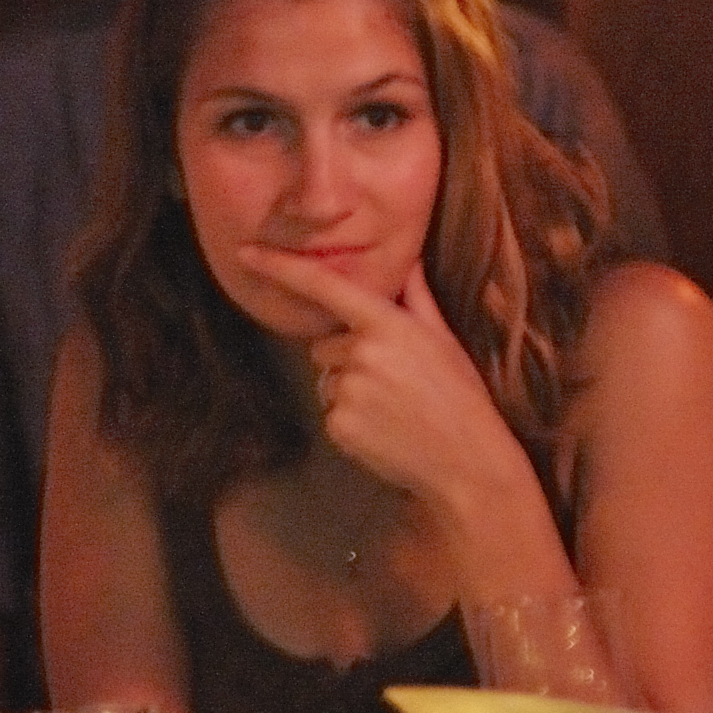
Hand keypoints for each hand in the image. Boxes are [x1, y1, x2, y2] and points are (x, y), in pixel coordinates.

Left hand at [238, 247, 528, 510]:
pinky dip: (349, 420)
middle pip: (324, 345)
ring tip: (391, 408)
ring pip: (327, 380)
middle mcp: (360, 352)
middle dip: (347, 358)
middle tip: (391, 381)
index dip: (281, 267)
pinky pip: (330, 412)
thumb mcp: (442, 339)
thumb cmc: (460, 395)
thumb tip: (408, 260)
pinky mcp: (337, 426)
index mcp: (386, 324)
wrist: (467, 460)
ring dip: (348, 390)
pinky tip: (382, 430)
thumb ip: (416, 297)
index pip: (324, 286)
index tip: (245, 253)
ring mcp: (346, 391)